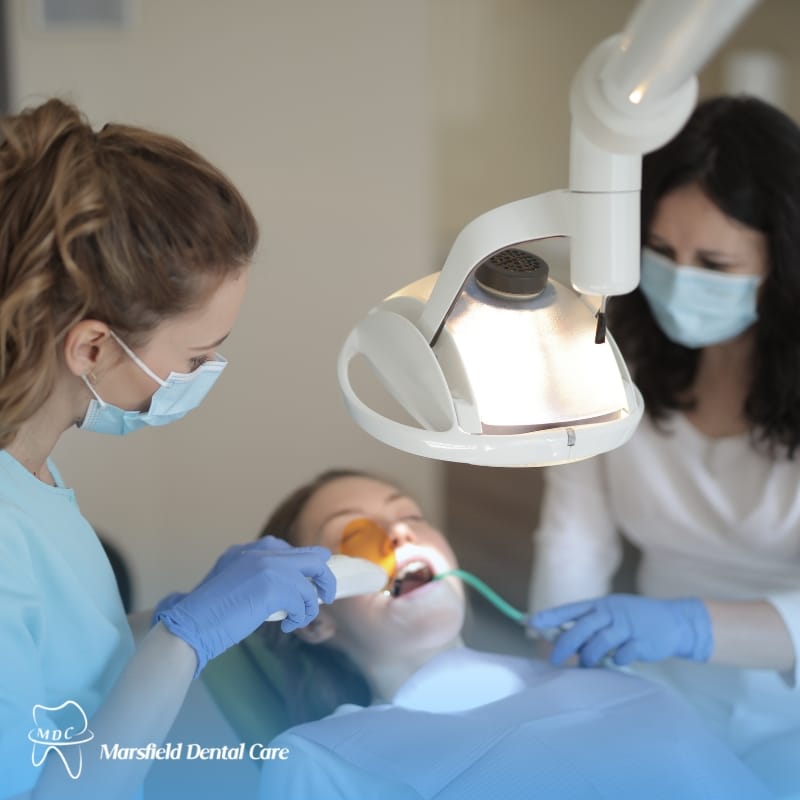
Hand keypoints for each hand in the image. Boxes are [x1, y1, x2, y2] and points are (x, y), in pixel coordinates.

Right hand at [154, 540, 334, 675]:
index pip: (288, 549)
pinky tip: (289, 625)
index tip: (309, 582)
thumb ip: (255, 577)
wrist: (191, 624)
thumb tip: (285, 589)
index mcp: (248, 550)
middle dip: (324, 576)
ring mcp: (268, 566)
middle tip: (325, 596)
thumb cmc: (207, 613)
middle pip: (311, 557)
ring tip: (298, 619)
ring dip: (309, 604)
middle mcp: (260, 552)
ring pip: (311, 581)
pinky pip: (303, 600)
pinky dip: (300, 616)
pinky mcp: (273, 586)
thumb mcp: (230, 582)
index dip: (304, 565)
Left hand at [529, 594, 712, 666]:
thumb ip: (589, 625)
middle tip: (554, 659)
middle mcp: (611, 613)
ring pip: (599, 643)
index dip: (551, 617)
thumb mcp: (611, 614)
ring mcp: (627, 626)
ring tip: (586, 664)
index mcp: (601, 605)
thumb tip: (562, 639)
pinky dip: (616, 660)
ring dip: (589, 657)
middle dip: (565, 645)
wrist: (673, 622)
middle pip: (582, 628)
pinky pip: (622, 654)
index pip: (570, 610)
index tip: (531, 623)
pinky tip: (617, 661)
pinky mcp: (641, 641)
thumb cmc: (635, 620)